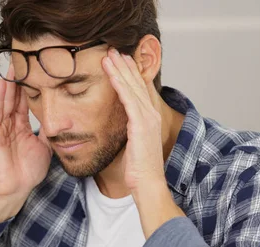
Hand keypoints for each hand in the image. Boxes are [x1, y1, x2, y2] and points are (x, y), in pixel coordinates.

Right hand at [0, 66, 51, 222]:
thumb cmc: (27, 172)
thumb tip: (62, 117)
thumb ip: (49, 131)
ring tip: (13, 65)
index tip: (38, 69)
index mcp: (21, 126)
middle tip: (24, 59)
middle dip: (19, 79)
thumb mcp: (45, 146)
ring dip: (9, 83)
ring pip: (5, 101)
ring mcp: (0, 128)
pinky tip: (2, 85)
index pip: (25, 101)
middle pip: (14, 97)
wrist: (16, 190)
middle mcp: (10, 124)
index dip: (31, 85)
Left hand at [102, 49, 184, 237]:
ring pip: (132, 86)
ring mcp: (147, 118)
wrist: (147, 184)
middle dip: (125, 66)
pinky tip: (110, 71)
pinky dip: (119, 82)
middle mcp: (151, 114)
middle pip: (136, 84)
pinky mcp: (140, 123)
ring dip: (120, 69)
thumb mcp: (132, 145)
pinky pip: (127, 98)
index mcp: (149, 119)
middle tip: (113, 50)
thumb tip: (118, 127)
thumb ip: (128, 131)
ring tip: (109, 55)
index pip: (138, 91)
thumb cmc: (138, 170)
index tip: (120, 61)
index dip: (129, 75)